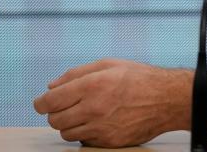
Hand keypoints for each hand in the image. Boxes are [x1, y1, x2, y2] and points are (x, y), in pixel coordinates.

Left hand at [33, 58, 186, 147]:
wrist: (166, 99)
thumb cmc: (139, 78)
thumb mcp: (108, 64)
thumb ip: (76, 74)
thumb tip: (52, 86)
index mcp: (92, 85)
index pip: (50, 101)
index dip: (40, 103)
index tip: (40, 103)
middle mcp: (94, 108)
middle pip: (55, 120)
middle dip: (54, 113)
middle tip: (62, 107)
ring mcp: (101, 128)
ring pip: (67, 133)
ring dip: (68, 124)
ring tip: (80, 114)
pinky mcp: (109, 142)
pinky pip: (84, 141)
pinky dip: (84, 133)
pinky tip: (95, 122)